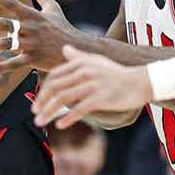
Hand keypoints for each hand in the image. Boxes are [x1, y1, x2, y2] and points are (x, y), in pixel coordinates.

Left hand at [0, 0, 83, 73]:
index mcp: (33, 15)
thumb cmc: (63, 27)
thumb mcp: (53, 8)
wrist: (78, 48)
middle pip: (6, 24)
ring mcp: (32, 45)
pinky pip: (15, 64)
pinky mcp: (35, 60)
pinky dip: (2, 68)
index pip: (12, 3)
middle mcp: (31, 29)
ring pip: (8, 44)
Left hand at [31, 45, 153, 128]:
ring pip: (63, 98)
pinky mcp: (101, 98)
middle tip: (34, 114)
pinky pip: (79, 109)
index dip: (42, 90)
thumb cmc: (117, 73)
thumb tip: (65, 49)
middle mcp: (84, 71)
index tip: (37, 103)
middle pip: (55, 87)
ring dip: (49, 112)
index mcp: (81, 63)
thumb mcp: (97, 60)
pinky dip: (67, 117)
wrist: (140, 82)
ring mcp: (92, 85)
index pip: (54, 76)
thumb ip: (79, 56)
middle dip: (41, 102)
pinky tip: (59, 125)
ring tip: (41, 122)